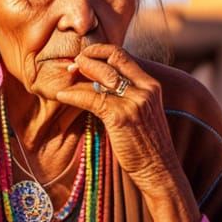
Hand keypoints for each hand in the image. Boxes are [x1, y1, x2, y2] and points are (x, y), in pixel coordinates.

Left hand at [54, 46, 180, 197]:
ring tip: (68, 74)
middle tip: (73, 64)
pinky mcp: (120, 116)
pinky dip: (74, 94)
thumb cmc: (148, 143)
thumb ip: (130, 94)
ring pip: (101, 75)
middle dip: (89, 57)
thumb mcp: (144, 112)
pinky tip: (62, 95)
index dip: (101, 51)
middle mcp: (145, 89)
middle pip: (112, 59)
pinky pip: (91, 98)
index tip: (86, 56)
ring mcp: (134, 102)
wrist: (159, 169)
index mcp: (151, 85)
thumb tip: (102, 82)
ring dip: (81, 71)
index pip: (123, 55)